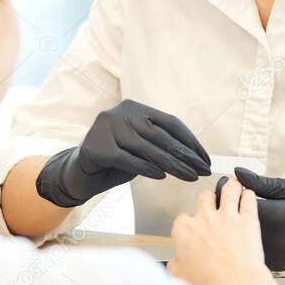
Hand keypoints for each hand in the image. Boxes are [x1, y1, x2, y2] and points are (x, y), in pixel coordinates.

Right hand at [36, 99, 210, 207]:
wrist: (79, 172)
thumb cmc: (116, 160)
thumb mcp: (141, 148)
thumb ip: (160, 145)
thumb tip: (194, 155)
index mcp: (135, 107)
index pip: (170, 122)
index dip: (190, 141)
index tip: (205, 159)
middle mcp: (120, 112)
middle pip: (162, 136)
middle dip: (186, 155)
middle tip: (203, 170)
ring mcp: (107, 127)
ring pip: (148, 148)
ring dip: (173, 165)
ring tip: (190, 177)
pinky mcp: (97, 147)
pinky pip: (128, 159)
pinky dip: (147, 168)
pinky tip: (162, 176)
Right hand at [169, 175, 274, 284]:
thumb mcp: (179, 276)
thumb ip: (176, 263)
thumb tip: (177, 261)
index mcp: (184, 230)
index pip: (183, 218)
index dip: (189, 222)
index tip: (193, 227)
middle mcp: (204, 218)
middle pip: (205, 198)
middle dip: (209, 199)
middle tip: (212, 203)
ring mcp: (227, 217)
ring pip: (228, 190)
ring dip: (231, 186)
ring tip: (233, 184)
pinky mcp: (248, 220)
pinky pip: (249, 199)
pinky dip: (249, 194)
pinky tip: (249, 193)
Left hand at [229, 169, 284, 272]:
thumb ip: (262, 183)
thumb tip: (238, 173)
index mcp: (276, 216)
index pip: (237, 204)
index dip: (227, 193)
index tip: (225, 184)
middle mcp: (274, 239)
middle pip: (237, 225)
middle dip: (229, 210)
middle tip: (227, 197)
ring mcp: (276, 254)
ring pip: (243, 241)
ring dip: (237, 228)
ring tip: (237, 214)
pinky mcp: (279, 262)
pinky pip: (255, 252)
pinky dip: (249, 241)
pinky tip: (251, 231)